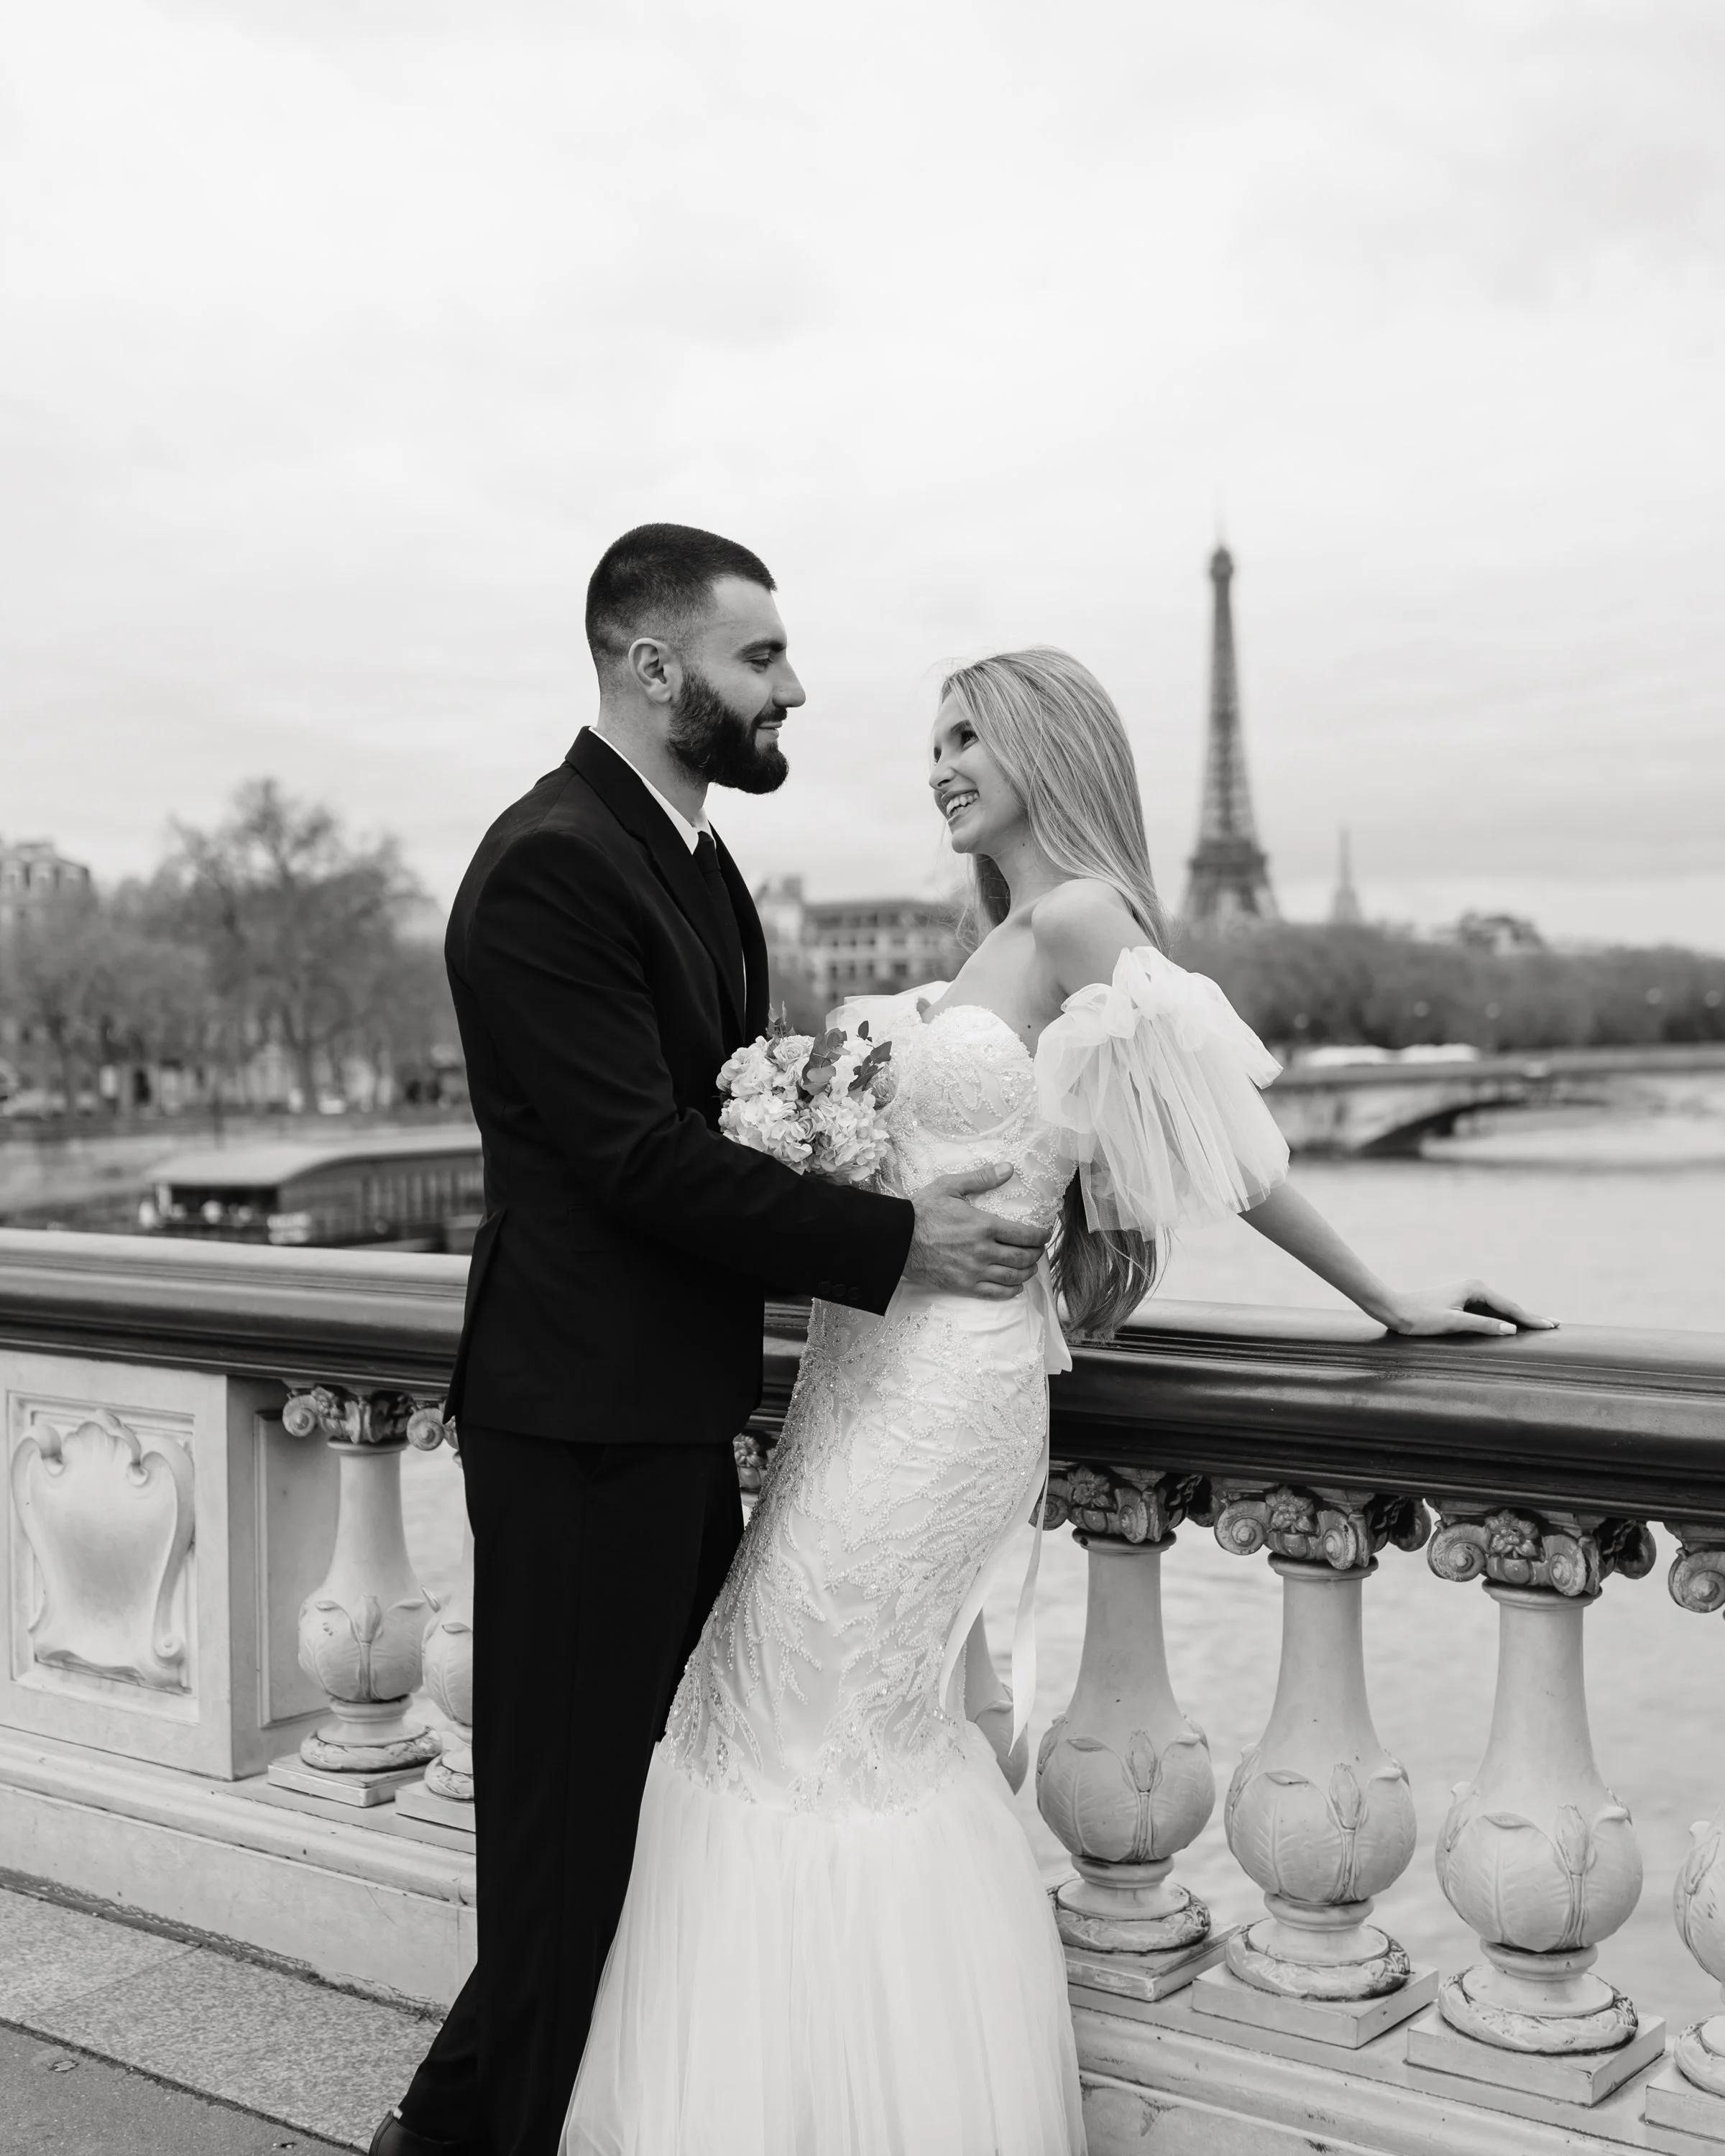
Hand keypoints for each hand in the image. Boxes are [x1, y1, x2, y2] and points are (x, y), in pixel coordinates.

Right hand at [903, 1164, 1049, 1298]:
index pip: (1024, 1235)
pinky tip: (1015, 1286)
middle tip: (1039, 1249)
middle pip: (1023, 1257)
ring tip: (1030, 1267)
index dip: (1040, 1236)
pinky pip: (995, 1293)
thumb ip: (981, 1178)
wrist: (898, 1239)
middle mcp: (983, 1251)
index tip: (1044, 1233)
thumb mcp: (950, 1186)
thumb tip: (1008, 1168)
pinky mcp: (963, 1286)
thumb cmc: (922, 1211)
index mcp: (984, 1225)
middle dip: (1036, 1254)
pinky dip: (1010, 1291)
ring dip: (1027, 1272)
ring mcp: (974, 1271)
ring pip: (1012, 1277)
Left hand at [1376, 1279, 1555, 1337]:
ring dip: (1519, 1318)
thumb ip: (1483, 1325)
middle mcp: (1474, 1287)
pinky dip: (1503, 1319)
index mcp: (1475, 1288)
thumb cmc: (1420, 1317)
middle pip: (1509, 1306)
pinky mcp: (1461, 1302)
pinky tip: (1512, 1326)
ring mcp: (1468, 1294)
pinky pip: (1489, 1312)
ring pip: (1500, 1309)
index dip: (1531, 1319)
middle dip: (1531, 1317)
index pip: (1510, 1308)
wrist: (1395, 1309)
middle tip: (1556, 1324)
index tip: (1552, 1326)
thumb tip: (1511, 1330)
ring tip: (1540, 1326)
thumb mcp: (1453, 1323)